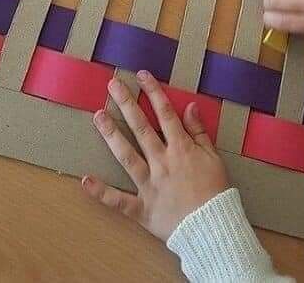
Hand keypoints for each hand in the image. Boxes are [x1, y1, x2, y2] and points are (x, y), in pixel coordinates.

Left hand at [82, 70, 229, 241]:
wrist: (214, 229)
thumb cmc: (217, 192)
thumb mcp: (214, 158)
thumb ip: (200, 132)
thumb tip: (189, 106)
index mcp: (181, 149)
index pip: (165, 114)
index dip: (153, 92)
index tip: (141, 75)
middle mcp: (162, 162)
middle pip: (141, 128)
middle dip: (127, 104)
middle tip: (112, 85)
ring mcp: (150, 185)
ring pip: (127, 156)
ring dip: (111, 135)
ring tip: (98, 116)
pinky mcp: (142, 209)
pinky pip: (119, 201)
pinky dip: (102, 192)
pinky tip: (86, 180)